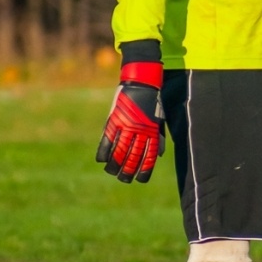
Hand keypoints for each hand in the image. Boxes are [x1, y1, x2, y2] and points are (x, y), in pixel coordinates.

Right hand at [96, 62, 165, 182]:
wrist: (142, 82)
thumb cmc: (153, 101)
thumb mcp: (159, 119)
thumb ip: (158, 137)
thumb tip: (159, 155)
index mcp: (152, 132)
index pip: (148, 157)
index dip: (144, 171)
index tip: (140, 180)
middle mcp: (139, 131)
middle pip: (132, 157)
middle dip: (128, 171)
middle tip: (124, 179)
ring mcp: (125, 125)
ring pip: (119, 151)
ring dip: (115, 165)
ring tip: (112, 172)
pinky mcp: (114, 119)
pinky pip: (107, 139)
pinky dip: (104, 151)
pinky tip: (102, 160)